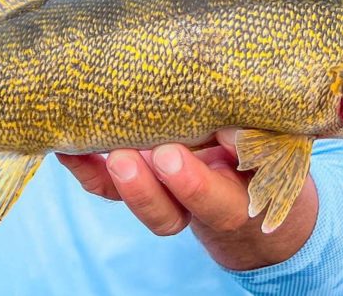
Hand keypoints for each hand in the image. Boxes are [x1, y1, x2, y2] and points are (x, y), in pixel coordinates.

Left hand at [57, 129, 318, 269]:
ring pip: (137, 201)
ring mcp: (166, 195)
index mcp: (238, 196)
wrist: (252, 177)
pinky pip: (108, 187)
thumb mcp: (273, 142)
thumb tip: (232, 130)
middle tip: (126, 158)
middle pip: (168, 212)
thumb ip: (254, 137)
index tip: (170, 157)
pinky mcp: (139, 182)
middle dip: (144, 188)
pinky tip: (68, 147)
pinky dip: (87, 168)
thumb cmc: (265, 150)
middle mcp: (198, 205)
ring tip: (93, 149)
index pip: (216, 200)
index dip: (191, 184)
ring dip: (114, 179)